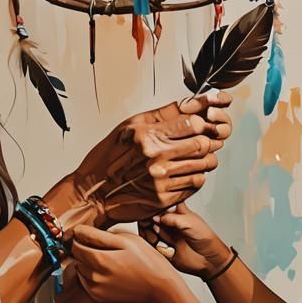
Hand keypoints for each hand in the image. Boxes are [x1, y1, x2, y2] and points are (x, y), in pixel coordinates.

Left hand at [70, 225, 180, 302]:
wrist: (161, 291)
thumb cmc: (149, 264)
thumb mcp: (128, 240)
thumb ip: (101, 235)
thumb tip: (82, 231)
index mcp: (102, 259)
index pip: (77, 244)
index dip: (79, 235)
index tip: (84, 232)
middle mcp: (95, 277)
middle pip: (76, 257)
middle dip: (82, 248)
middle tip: (97, 244)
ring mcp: (96, 289)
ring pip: (79, 269)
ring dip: (85, 262)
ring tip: (104, 258)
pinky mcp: (99, 298)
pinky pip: (85, 282)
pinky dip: (90, 275)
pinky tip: (105, 270)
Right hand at [71, 92, 232, 224]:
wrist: (94, 193)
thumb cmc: (109, 158)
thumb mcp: (129, 127)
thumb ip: (161, 115)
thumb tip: (186, 104)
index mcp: (148, 137)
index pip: (193, 124)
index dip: (201, 123)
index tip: (198, 125)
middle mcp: (156, 158)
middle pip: (203, 144)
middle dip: (206, 141)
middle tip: (201, 141)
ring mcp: (162, 180)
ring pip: (204, 165)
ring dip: (204, 159)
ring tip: (195, 157)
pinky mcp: (165, 198)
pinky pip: (196, 184)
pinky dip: (196, 176)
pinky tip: (186, 172)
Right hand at [140, 203, 232, 279]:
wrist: (208, 259)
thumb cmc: (205, 237)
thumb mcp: (189, 223)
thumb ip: (172, 218)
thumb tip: (155, 217)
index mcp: (177, 211)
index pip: (160, 203)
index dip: (153, 206)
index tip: (152, 211)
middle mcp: (170, 222)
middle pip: (150, 216)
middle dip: (147, 220)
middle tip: (151, 225)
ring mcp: (166, 234)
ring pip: (148, 229)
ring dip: (148, 232)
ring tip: (155, 237)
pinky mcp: (164, 247)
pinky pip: (150, 243)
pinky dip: (150, 242)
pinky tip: (156, 243)